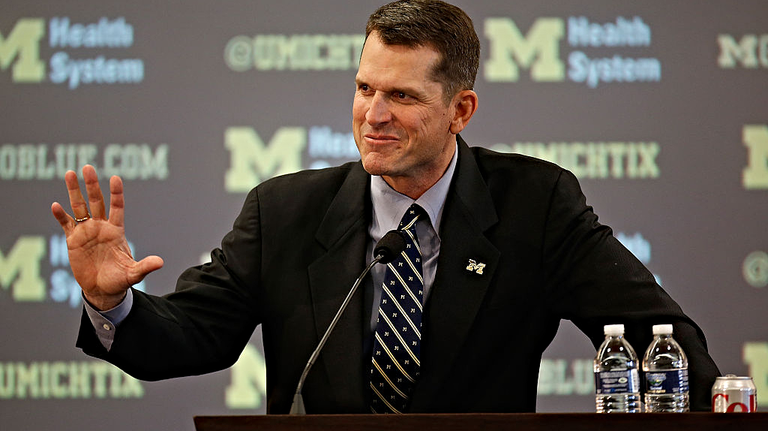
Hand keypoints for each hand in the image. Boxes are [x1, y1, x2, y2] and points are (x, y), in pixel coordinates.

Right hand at [51, 165, 163, 309]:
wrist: (102, 290)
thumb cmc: (119, 280)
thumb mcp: (133, 273)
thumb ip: (145, 266)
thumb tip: (161, 262)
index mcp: (116, 231)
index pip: (117, 207)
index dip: (116, 193)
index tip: (115, 178)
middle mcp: (101, 227)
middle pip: (96, 201)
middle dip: (92, 185)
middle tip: (88, 167)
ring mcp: (86, 232)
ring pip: (79, 207)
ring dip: (74, 191)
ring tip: (70, 173)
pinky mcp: (73, 240)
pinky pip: (66, 224)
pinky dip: (60, 216)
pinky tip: (56, 206)